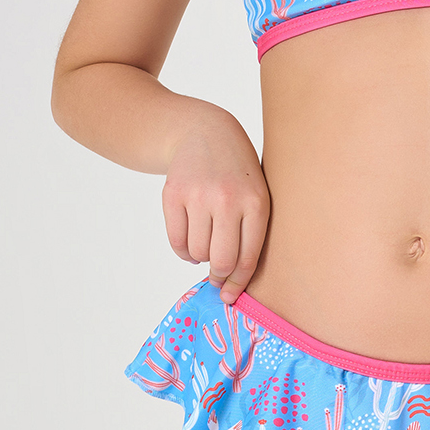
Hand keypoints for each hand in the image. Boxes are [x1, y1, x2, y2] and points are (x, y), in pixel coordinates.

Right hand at [161, 105, 269, 305]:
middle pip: (220, 261)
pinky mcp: (172, 194)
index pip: (248, 258)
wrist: (206, 133)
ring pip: (196, 253)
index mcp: (256, 202)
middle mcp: (227, 199)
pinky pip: (176, 242)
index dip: (238, 284)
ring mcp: (198, 195)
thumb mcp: (257, 195)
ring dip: (200, 257)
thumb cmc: (238, 175)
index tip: (230, 296)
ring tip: (206, 243)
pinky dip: (183, 250)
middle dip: (218, 275)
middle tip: (217, 274)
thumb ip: (251, 234)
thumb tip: (234, 285)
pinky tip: (191, 237)